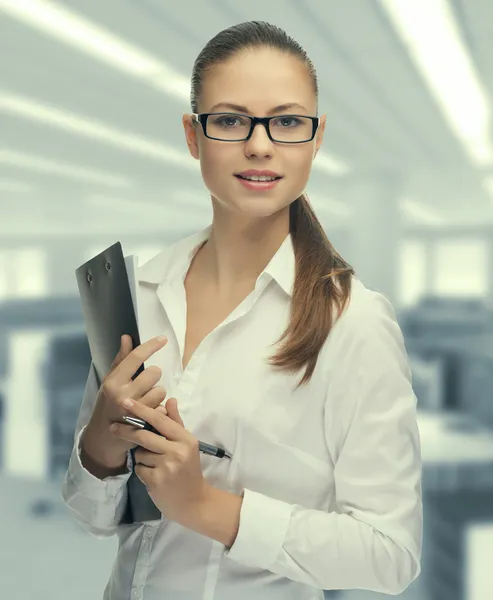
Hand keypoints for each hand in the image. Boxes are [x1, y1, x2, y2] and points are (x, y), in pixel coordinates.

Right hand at [82, 335, 169, 468]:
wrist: (104, 437)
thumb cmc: (108, 404)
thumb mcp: (110, 381)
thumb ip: (121, 360)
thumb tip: (127, 337)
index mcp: (113, 382)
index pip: (135, 358)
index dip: (151, 346)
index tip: (163, 339)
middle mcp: (123, 395)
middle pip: (154, 373)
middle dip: (153, 377)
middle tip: (145, 385)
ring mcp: (135, 411)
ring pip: (161, 391)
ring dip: (157, 394)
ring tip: (146, 401)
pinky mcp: (145, 424)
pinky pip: (163, 408)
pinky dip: (159, 409)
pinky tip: (149, 413)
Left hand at [109, 396, 207, 524]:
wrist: (194, 501)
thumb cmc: (189, 469)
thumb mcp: (187, 444)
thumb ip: (176, 422)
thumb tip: (170, 400)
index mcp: (185, 439)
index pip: (160, 420)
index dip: (142, 410)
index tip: (126, 402)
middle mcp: (177, 451)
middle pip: (144, 436)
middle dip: (126, 430)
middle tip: (113, 427)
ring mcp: (167, 466)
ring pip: (140, 453)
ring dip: (141, 456)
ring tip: (153, 464)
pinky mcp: (156, 480)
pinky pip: (139, 468)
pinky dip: (142, 470)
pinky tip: (153, 475)